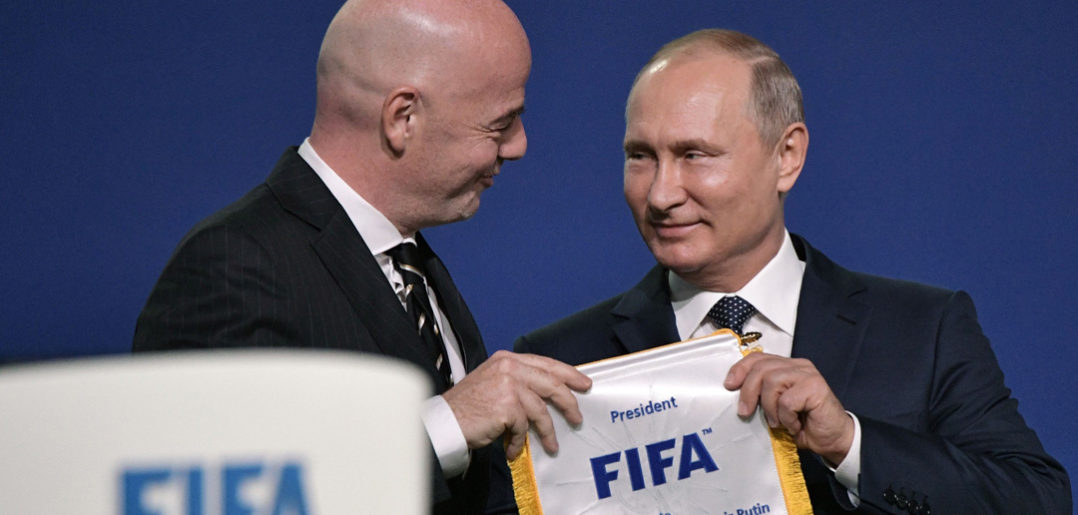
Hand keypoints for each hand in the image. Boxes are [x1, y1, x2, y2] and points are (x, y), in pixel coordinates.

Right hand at [442, 350, 591, 459]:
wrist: (445, 421)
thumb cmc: (467, 406)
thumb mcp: (493, 382)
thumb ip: (518, 381)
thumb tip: (548, 394)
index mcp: (507, 359)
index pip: (545, 363)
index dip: (568, 373)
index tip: (583, 383)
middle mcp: (509, 368)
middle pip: (551, 383)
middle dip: (568, 402)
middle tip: (578, 416)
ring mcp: (508, 386)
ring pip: (540, 411)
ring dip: (548, 431)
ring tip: (552, 445)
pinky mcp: (507, 407)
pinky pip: (524, 428)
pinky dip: (520, 442)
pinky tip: (513, 448)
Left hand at [723, 352, 853, 465]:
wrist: (833, 440)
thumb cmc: (804, 425)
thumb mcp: (775, 408)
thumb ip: (761, 396)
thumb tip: (735, 395)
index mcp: (787, 367)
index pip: (758, 358)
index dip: (740, 369)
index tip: (729, 385)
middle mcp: (798, 366)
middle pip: (761, 368)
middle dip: (748, 392)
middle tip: (745, 412)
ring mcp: (808, 374)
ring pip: (772, 382)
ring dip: (769, 407)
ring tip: (777, 422)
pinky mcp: (815, 387)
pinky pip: (787, 400)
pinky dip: (786, 417)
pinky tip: (794, 425)